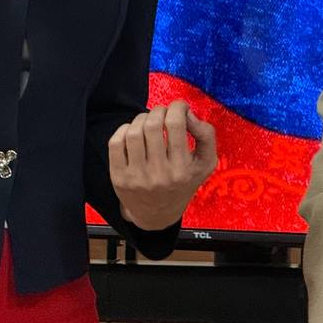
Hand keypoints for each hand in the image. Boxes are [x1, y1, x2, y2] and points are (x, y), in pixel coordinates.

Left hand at [109, 100, 216, 230]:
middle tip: (163, 113)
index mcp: (182, 170)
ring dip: (142, 118)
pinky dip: (124, 129)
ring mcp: (137, 177)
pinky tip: (133, 132)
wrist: (157, 215)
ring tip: (149, 122)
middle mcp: (159, 175)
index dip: (177, 107)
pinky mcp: (119, 178)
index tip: (179, 107)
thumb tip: (188, 113)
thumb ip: (206, 135)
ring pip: (134, 132)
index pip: (176, 124)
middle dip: (159, 111)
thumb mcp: (205, 163)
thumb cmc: (183, 183)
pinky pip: (115, 143)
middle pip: (154, 125)